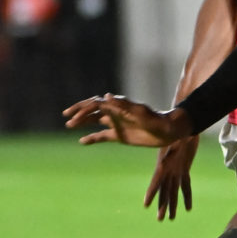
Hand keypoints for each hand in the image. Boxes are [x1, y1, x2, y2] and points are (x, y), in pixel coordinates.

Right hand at [61, 95, 190, 147]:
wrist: (169, 131)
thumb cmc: (157, 120)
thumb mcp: (141, 113)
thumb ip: (124, 105)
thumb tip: (106, 96)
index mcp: (119, 106)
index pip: (96, 105)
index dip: (84, 109)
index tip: (74, 117)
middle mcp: (116, 113)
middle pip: (93, 111)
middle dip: (79, 113)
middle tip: (67, 118)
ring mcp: (117, 124)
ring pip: (95, 122)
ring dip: (82, 123)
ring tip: (69, 125)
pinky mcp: (120, 136)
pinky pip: (102, 136)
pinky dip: (92, 138)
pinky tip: (82, 141)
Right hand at [145, 136, 198, 220]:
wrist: (187, 126)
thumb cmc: (180, 131)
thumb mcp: (176, 139)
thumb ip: (173, 148)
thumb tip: (170, 153)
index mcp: (163, 165)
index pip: (156, 181)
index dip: (151, 193)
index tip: (145, 204)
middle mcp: (168, 170)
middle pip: (164, 191)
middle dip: (162, 205)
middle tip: (160, 219)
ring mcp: (176, 171)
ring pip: (173, 191)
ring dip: (172, 204)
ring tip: (170, 218)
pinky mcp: (185, 169)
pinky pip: (186, 186)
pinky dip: (187, 196)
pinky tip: (188, 208)